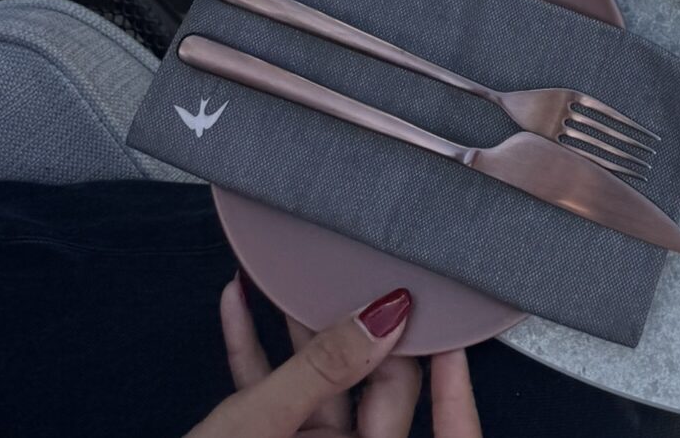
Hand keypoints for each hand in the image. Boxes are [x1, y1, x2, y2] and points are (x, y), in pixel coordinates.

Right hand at [188, 280, 481, 437]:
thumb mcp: (264, 424)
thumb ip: (325, 369)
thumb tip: (388, 315)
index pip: (418, 396)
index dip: (437, 348)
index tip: (440, 294)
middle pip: (367, 374)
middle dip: (356, 315)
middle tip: (357, 258)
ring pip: (315, 373)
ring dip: (295, 319)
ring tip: (291, 262)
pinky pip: (268, 388)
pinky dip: (253, 348)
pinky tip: (240, 302)